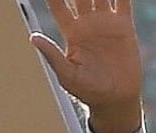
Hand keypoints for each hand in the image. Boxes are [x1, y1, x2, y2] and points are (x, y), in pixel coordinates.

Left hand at [31, 0, 143, 132]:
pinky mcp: (124, 26)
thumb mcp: (66, 74)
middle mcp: (87, 24)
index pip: (60, 6)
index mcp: (71, 33)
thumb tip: (32, 37)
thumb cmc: (87, 90)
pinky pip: (123, 2)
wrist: (114, 99)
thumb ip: (52, 54)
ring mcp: (105, 23)